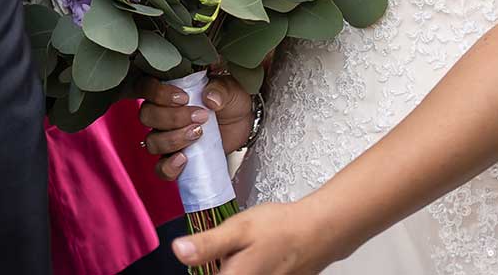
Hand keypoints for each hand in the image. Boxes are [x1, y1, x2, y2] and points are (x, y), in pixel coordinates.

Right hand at [137, 74, 253, 178]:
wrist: (243, 123)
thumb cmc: (230, 100)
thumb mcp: (230, 89)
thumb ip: (220, 90)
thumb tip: (209, 98)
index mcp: (169, 90)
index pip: (145, 87)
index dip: (157, 93)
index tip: (184, 98)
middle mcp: (162, 113)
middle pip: (147, 116)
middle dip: (172, 118)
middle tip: (200, 117)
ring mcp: (166, 137)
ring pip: (152, 142)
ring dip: (173, 139)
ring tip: (198, 134)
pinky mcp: (175, 159)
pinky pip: (161, 169)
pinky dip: (169, 166)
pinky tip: (184, 159)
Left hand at [170, 198, 351, 274]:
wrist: (318, 233)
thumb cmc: (280, 229)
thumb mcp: (238, 228)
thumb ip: (208, 244)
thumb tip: (179, 251)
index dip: (202, 269)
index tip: (210, 258)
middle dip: (218, 268)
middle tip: (226, 253)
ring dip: (231, 269)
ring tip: (246, 253)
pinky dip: (248, 269)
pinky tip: (255, 258)